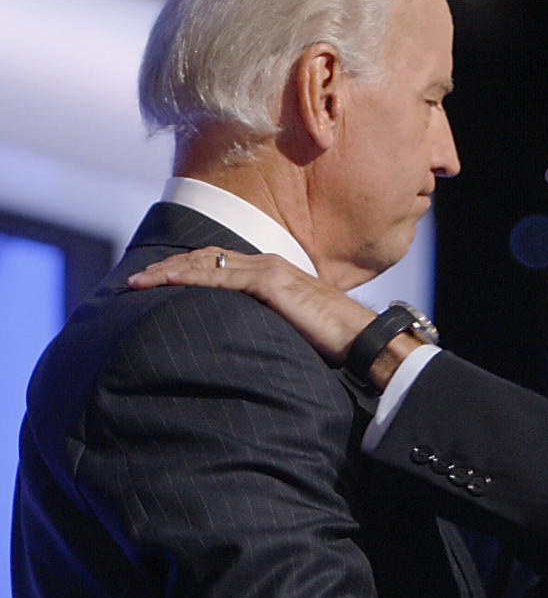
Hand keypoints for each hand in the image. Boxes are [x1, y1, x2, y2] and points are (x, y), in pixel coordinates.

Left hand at [127, 248, 374, 361]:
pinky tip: (166, 284)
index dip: (186, 269)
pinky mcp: (271, 282)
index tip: (157, 281)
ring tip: (137, 282)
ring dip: (167, 272)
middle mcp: (267, 264)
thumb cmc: (334, 339)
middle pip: (205, 257)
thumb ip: (268, 323)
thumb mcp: (293, 327)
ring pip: (206, 263)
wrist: (361, 337)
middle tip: (135, 280)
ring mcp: (268, 270)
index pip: (219, 263)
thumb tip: (245, 340)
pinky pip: (220, 277)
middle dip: (167, 267)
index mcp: (272, 273)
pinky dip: (189, 278)